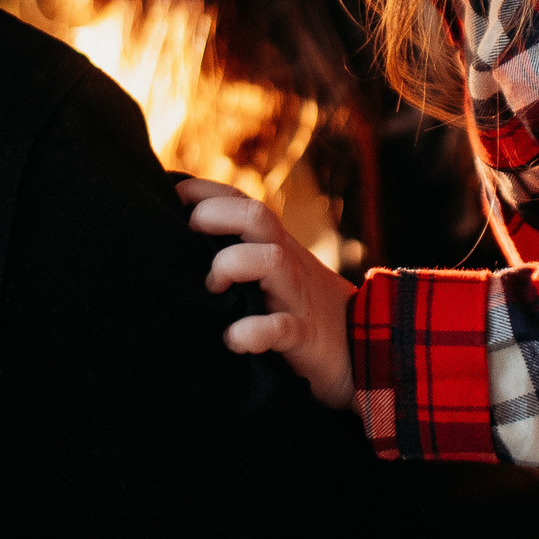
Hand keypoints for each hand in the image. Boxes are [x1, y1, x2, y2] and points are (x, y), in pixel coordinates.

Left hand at [177, 178, 357, 409]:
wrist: (365, 347)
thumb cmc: (303, 307)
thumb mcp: (275, 272)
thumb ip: (242, 251)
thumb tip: (185, 243)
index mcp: (275, 244)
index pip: (240, 200)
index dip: (204, 190)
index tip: (172, 194)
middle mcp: (286, 261)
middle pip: (256, 215)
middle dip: (215, 215)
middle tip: (188, 236)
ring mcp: (296, 296)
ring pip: (270, 259)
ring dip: (232, 265)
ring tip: (213, 287)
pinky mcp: (305, 336)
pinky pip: (280, 328)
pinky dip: (252, 332)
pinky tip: (233, 339)